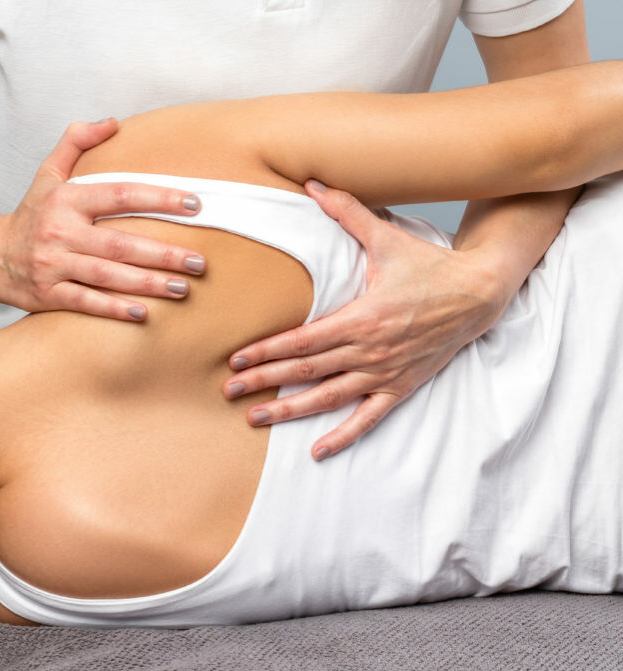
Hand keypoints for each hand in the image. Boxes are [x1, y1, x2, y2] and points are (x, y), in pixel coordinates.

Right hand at [0, 119, 205, 320]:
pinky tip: (143, 314)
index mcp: (67, 199)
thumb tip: (113, 122)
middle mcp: (60, 231)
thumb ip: (77, 142)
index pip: (121, 194)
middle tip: (200, 262)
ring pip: (107, 275)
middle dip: (163, 254)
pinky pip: (85, 302)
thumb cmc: (29, 214)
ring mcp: (53, 264)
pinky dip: (113, 309)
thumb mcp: (48, 174)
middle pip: (120, 243)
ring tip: (184, 288)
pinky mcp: (48, 294)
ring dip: (148, 284)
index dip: (160, 198)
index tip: (195, 205)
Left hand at [224, 180, 508, 459]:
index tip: (236, 359)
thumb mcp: (386, 238)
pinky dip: (344, 435)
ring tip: (255, 418)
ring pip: (329, 398)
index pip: (302, 340)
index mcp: (361, 317)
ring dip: (290, 410)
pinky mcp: (400, 387)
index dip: (267, 351)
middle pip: (306, 371)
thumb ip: (347, 213)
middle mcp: (370, 351)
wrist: (478, 293)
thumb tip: (315, 183)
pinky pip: (368, 418)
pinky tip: (318, 451)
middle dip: (264, 381)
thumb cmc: (428, 266)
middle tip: (228, 390)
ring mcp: (385, 373)